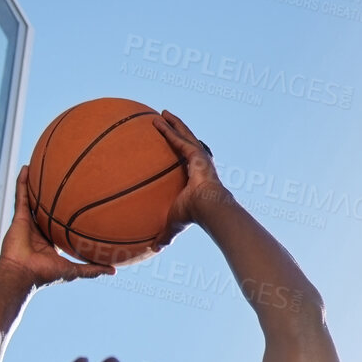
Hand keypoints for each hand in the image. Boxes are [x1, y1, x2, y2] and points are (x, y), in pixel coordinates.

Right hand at [0, 167, 114, 286]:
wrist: (23, 274)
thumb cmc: (46, 274)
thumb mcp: (74, 270)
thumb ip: (92, 269)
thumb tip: (114, 271)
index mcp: (50, 242)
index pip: (59, 224)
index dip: (66, 215)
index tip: (79, 204)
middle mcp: (39, 230)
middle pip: (46, 209)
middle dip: (52, 197)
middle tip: (63, 180)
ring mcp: (28, 223)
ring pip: (33, 199)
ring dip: (36, 184)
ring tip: (42, 167)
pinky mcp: (18, 217)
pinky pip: (21, 196)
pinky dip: (22, 182)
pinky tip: (26, 169)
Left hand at [152, 110, 228, 246]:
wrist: (208, 208)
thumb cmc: (193, 216)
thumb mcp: (173, 223)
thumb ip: (164, 233)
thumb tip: (153, 248)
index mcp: (195, 178)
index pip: (186, 162)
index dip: (180, 153)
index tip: (174, 147)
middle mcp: (198, 164)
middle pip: (186, 143)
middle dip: (177, 132)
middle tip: (166, 121)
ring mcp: (199, 157)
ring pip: (184, 135)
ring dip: (173, 124)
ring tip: (162, 113)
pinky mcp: (196, 154)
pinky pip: (179, 137)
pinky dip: (168, 128)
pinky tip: (158, 119)